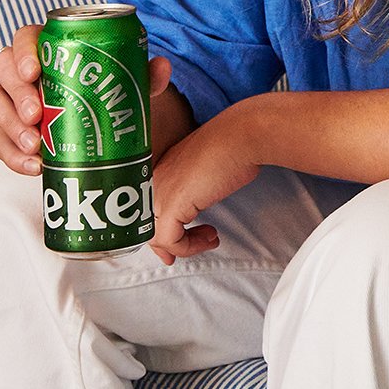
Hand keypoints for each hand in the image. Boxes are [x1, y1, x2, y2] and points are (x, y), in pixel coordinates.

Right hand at [0, 22, 175, 176]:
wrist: (96, 126)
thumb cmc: (105, 92)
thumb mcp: (126, 83)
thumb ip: (143, 74)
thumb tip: (161, 66)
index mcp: (46, 47)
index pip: (24, 37)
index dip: (23, 52)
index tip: (34, 72)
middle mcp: (21, 70)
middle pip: (2, 69)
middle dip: (16, 93)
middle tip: (36, 114)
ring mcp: (9, 99)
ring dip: (9, 125)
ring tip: (35, 145)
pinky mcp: (4, 129)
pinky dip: (11, 155)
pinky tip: (34, 166)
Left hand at [149, 105, 258, 263]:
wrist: (241, 135)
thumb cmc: (233, 145)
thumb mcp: (207, 170)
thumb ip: (195, 189)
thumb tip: (198, 206)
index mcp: (160, 169)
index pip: (148, 209)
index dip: (160, 230)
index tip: (176, 244)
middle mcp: (154, 181)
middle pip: (147, 225)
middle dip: (166, 245)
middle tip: (183, 252)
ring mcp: (159, 192)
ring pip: (156, 237)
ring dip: (185, 246)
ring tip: (209, 237)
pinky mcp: (171, 205)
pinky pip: (170, 240)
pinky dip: (190, 247)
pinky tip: (211, 236)